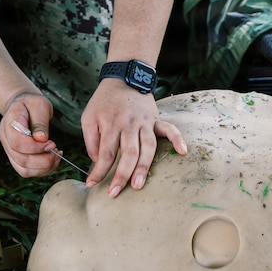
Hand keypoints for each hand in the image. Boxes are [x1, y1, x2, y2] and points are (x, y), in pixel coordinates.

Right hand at [0, 92, 61, 177]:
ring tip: (56, 156)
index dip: (35, 147)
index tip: (51, 143)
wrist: (23, 106)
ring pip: (23, 169)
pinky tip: (51, 161)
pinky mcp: (16, 158)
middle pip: (20, 159)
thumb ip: (40, 122)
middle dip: (43, 160)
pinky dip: (41, 170)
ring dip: (43, 167)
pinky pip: (26, 171)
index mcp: (9, 124)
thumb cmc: (31, 104)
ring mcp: (9, 150)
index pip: (17, 143)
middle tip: (57, 151)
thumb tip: (42, 139)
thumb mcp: (39, 105)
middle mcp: (5, 139)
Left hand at [80, 81, 186, 196]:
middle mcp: (129, 124)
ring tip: (139, 184)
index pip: (105, 152)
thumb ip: (91, 140)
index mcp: (111, 124)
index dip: (99, 170)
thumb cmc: (103, 101)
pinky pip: (169, 129)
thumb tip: (97, 161)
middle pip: (128, 153)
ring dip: (144, 167)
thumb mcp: (88, 117)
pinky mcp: (156, 119)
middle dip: (121, 175)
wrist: (123, 78)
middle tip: (115, 193)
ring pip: (147, 147)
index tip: (92, 184)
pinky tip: (183, 152)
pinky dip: (177, 139)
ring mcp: (145, 122)